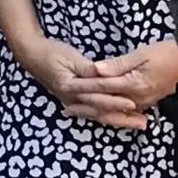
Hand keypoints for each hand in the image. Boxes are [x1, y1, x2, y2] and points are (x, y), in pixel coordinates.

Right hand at [16, 36, 138, 129]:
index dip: (114, 101)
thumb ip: (86, 67)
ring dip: (119, 120)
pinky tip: (120, 119)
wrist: (33, 56)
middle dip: (123, 119)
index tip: (132, 104)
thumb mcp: (70, 57)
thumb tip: (100, 72)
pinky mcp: (76, 101)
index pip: (96, 98)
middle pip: (100, 113)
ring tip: (138, 123)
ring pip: (98, 116)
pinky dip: (109, 117)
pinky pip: (94, 112)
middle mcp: (72, 99)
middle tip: (143, 123)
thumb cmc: (52, 54)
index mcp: (71, 88)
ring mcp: (73, 102)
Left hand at [69, 40, 177, 129]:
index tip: (67, 86)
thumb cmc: (169, 54)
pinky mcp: (148, 101)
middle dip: (85, 106)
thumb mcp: (141, 54)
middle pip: (105, 104)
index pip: (102, 87)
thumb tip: (96, 69)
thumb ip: (117, 64)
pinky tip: (101, 111)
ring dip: (95, 112)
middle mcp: (138, 97)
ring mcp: (144, 102)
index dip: (83, 87)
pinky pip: (125, 110)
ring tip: (78, 112)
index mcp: (134, 84)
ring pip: (114, 110)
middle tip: (66, 108)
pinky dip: (110, 111)